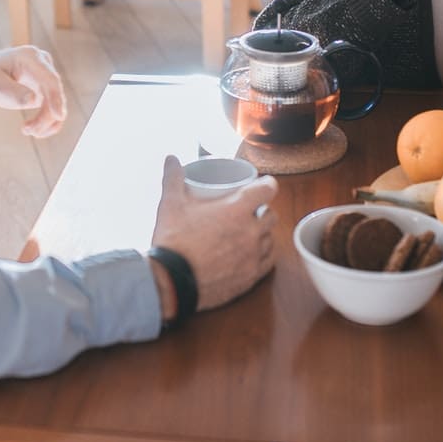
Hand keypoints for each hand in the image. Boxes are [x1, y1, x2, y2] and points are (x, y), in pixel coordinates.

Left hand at [0, 46, 66, 137]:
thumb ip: (12, 91)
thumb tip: (32, 100)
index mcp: (31, 57)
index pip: (49, 79)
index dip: (56, 98)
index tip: (59, 116)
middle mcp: (43, 65)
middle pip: (54, 94)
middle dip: (45, 116)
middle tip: (28, 131)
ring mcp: (45, 78)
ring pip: (55, 104)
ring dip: (44, 122)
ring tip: (26, 130)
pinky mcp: (44, 90)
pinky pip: (51, 109)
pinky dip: (45, 122)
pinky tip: (31, 129)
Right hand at [149, 156, 277, 317]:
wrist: (171, 283)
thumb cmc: (173, 241)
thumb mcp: (170, 204)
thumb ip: (172, 178)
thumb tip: (170, 159)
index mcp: (236, 211)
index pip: (268, 190)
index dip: (267, 184)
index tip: (261, 185)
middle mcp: (251, 233)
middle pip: (271, 215)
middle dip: (263, 210)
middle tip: (249, 211)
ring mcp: (253, 257)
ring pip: (270, 239)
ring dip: (262, 234)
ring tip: (247, 233)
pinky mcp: (250, 278)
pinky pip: (267, 262)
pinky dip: (262, 255)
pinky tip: (251, 254)